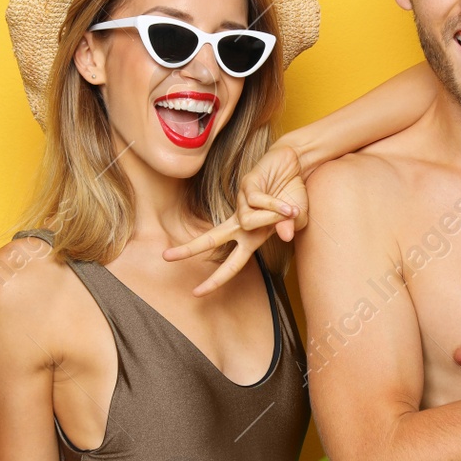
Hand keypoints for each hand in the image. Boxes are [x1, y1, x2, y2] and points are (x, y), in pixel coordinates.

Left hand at [162, 143, 308, 296]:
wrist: (296, 168)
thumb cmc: (294, 198)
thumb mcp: (296, 220)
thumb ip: (289, 229)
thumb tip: (284, 235)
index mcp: (250, 238)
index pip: (230, 265)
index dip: (215, 280)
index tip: (196, 293)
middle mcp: (241, 223)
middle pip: (210, 240)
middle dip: (188, 250)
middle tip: (165, 257)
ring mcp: (241, 204)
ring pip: (249, 221)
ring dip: (272, 217)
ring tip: (288, 209)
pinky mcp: (245, 186)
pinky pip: (260, 202)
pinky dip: (278, 205)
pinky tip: (288, 203)